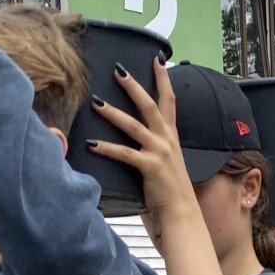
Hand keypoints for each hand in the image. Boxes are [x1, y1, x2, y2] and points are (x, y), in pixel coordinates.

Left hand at [88, 62, 200, 230]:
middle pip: (150, 105)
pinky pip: (125, 154)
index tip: (158, 60)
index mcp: (171, 137)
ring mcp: (160, 152)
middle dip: (134, 86)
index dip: (164, 80)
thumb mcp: (164, 164)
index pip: (169, 102)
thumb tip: (133, 143)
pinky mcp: (150, 167)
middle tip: (118, 70)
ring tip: (95, 101)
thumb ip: (150, 150)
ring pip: (134, 125)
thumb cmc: (170, 192)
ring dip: (113, 112)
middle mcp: (167, 140)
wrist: (182, 214)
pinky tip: (91, 144)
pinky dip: (107, 148)